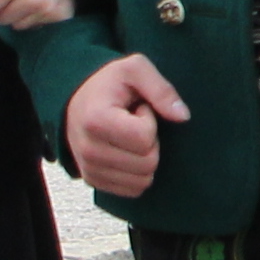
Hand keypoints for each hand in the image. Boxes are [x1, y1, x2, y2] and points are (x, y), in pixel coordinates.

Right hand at [63, 54, 187, 196]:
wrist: (77, 102)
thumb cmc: (109, 83)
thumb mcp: (135, 69)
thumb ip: (161, 89)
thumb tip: (183, 116)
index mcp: (96, 121)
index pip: (145, 139)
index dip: (150, 120)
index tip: (137, 108)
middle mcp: (88, 151)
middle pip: (147, 163)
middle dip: (150, 141)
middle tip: (134, 123)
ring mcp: (89, 170)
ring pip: (143, 181)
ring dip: (144, 157)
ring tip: (129, 136)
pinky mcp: (94, 182)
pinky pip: (133, 190)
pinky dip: (138, 172)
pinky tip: (125, 150)